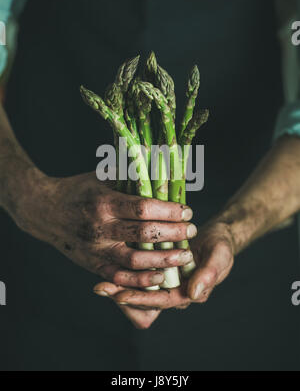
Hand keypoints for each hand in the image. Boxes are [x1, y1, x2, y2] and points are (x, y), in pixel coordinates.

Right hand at [14, 169, 195, 288]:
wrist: (45, 211)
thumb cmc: (79, 189)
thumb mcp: (101, 176)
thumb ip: (129, 172)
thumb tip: (159, 161)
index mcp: (104, 201)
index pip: (143, 208)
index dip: (169, 211)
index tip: (187, 211)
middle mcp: (99, 227)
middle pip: (143, 233)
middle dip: (173, 233)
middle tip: (192, 231)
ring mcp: (95, 249)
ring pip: (134, 259)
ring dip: (163, 260)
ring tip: (184, 256)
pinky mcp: (92, 265)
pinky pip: (119, 277)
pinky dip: (140, 280)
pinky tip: (160, 277)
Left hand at [94, 221, 233, 313]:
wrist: (217, 235)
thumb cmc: (221, 247)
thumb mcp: (219, 257)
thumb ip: (208, 275)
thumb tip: (193, 294)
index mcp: (188, 293)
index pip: (162, 300)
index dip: (142, 298)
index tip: (120, 296)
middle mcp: (174, 289)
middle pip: (146, 299)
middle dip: (124, 295)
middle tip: (101, 288)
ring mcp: (165, 279)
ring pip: (140, 287)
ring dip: (121, 284)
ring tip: (99, 281)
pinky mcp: (158, 266)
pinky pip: (140, 273)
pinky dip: (126, 270)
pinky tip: (109, 263)